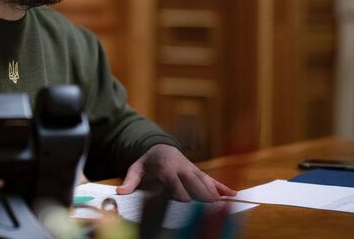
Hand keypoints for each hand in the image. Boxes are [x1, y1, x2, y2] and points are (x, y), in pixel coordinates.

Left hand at [116, 144, 236, 201]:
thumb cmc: (148, 162)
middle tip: (209, 205)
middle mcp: (182, 168)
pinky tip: (233, 195)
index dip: (180, 192)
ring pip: (205, 180)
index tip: (185, 203)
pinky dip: (222, 187)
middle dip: (200, 192)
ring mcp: (192, 170)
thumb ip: (130, 181)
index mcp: (166, 167)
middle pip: (193, 182)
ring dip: (214, 191)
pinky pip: (212, 180)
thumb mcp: (136, 169)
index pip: (175, 181)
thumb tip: (120, 192)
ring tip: (221, 203)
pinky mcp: (199, 172)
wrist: (160, 147)